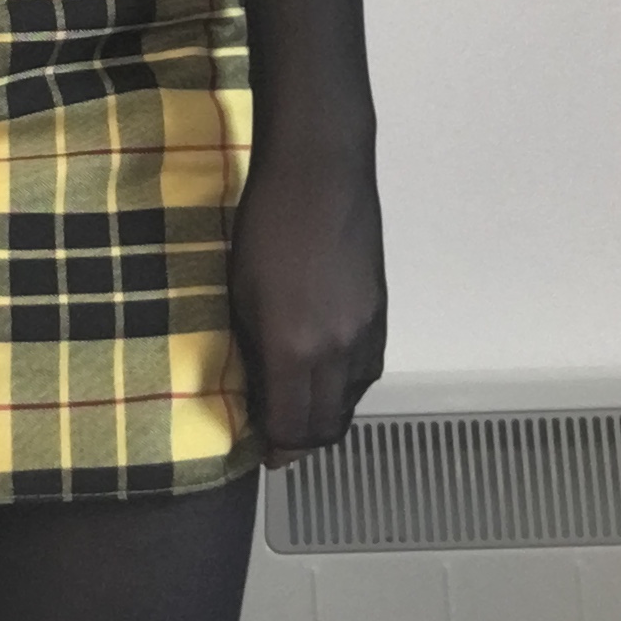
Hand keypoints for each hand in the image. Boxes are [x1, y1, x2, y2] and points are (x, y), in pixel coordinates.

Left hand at [226, 167, 386, 469]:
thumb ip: (251, 348)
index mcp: (295, 348)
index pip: (293, 428)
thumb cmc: (263, 223)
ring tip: (296, 400)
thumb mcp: (240, 291)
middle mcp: (338, 352)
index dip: (276, 448)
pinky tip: (322, 370)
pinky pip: (366, 372)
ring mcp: (366, 333)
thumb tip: (255, 388)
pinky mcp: (381, 313)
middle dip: (301, 440)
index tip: (260, 449)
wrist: (319, 171)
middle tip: (275, 433)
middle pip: (327, 426)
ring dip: (324, 413)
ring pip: (350, 401)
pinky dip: (344, 385)